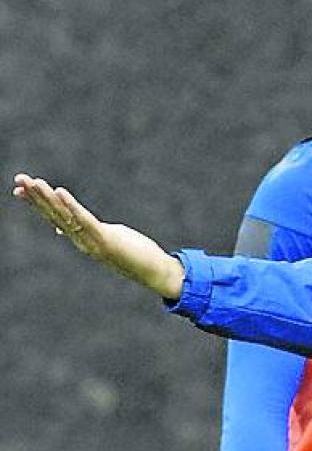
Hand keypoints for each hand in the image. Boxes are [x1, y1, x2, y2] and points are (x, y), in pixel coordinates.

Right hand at [13, 174, 184, 299]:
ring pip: (64, 216)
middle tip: (19, 178)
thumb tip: (62, 228)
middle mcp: (81, 240)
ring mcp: (91, 241)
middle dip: (36, 196)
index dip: (36, 203)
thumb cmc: (133, 253)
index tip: (19, 188)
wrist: (154, 271)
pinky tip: (60, 192)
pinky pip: (84, 220)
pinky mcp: (106, 239)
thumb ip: (86, 231)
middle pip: (54, 214)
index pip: (53, 217)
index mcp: (80, 237)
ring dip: (48, 198)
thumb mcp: (105, 237)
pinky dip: (71, 206)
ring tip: (33, 182)